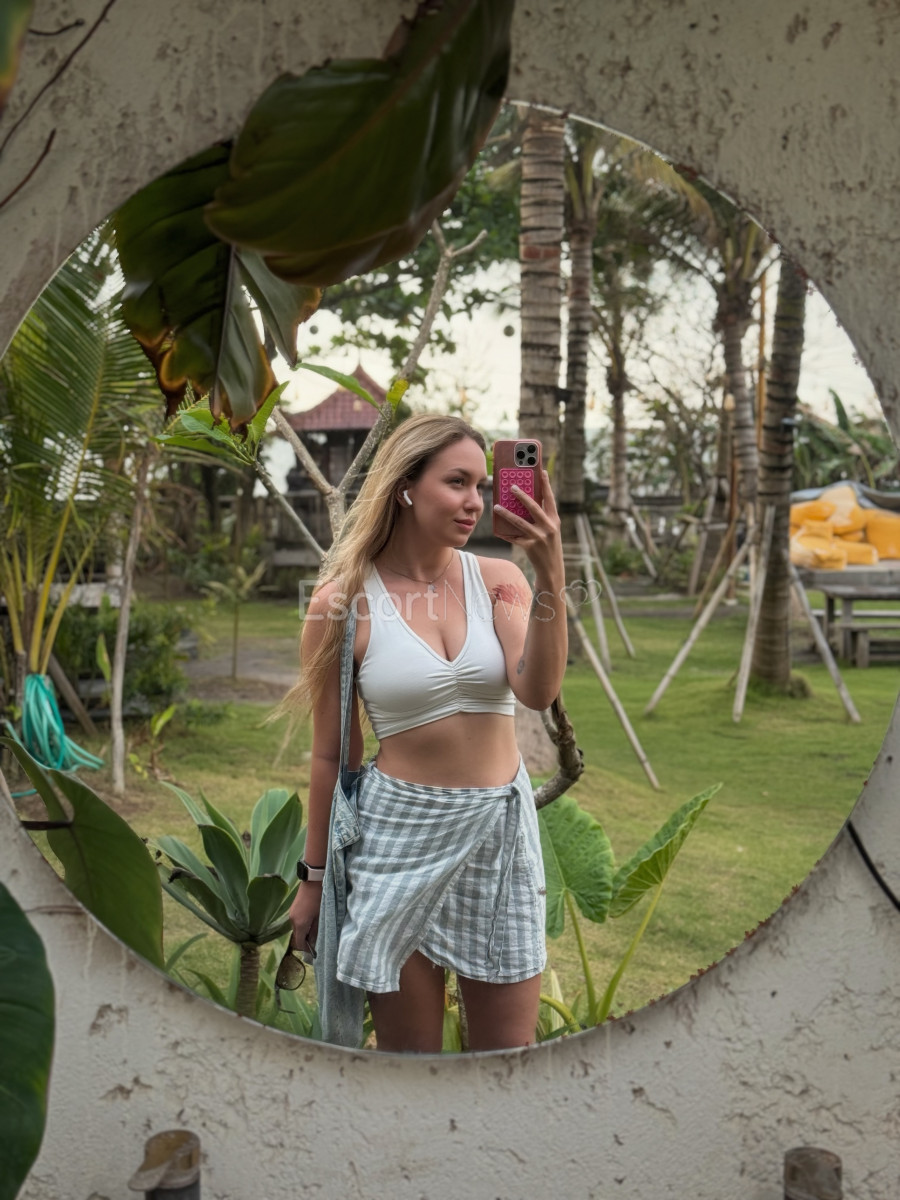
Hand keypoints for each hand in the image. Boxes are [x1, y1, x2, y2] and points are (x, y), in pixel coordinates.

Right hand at [288, 882, 321, 959]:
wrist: (313, 879)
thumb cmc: (320, 897)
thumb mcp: (321, 915)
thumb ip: (317, 930)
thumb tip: (314, 941)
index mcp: (300, 924)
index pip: (299, 943)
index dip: (307, 948)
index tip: (316, 949)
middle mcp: (292, 920)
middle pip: (298, 936)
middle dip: (306, 939)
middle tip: (318, 938)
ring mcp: (291, 913)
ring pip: (297, 928)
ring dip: (305, 930)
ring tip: (316, 927)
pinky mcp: (293, 908)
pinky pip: (297, 921)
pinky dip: (303, 923)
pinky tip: (312, 919)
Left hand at [494, 469, 563, 583]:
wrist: (552, 569)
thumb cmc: (548, 546)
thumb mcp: (550, 530)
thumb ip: (541, 517)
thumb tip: (524, 502)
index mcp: (554, 520)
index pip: (550, 499)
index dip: (546, 485)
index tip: (542, 471)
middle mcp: (549, 527)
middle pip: (534, 507)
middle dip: (522, 496)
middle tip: (511, 486)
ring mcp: (540, 538)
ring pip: (520, 522)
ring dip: (507, 513)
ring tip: (496, 506)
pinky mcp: (530, 547)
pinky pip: (514, 538)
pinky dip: (505, 533)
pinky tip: (496, 529)